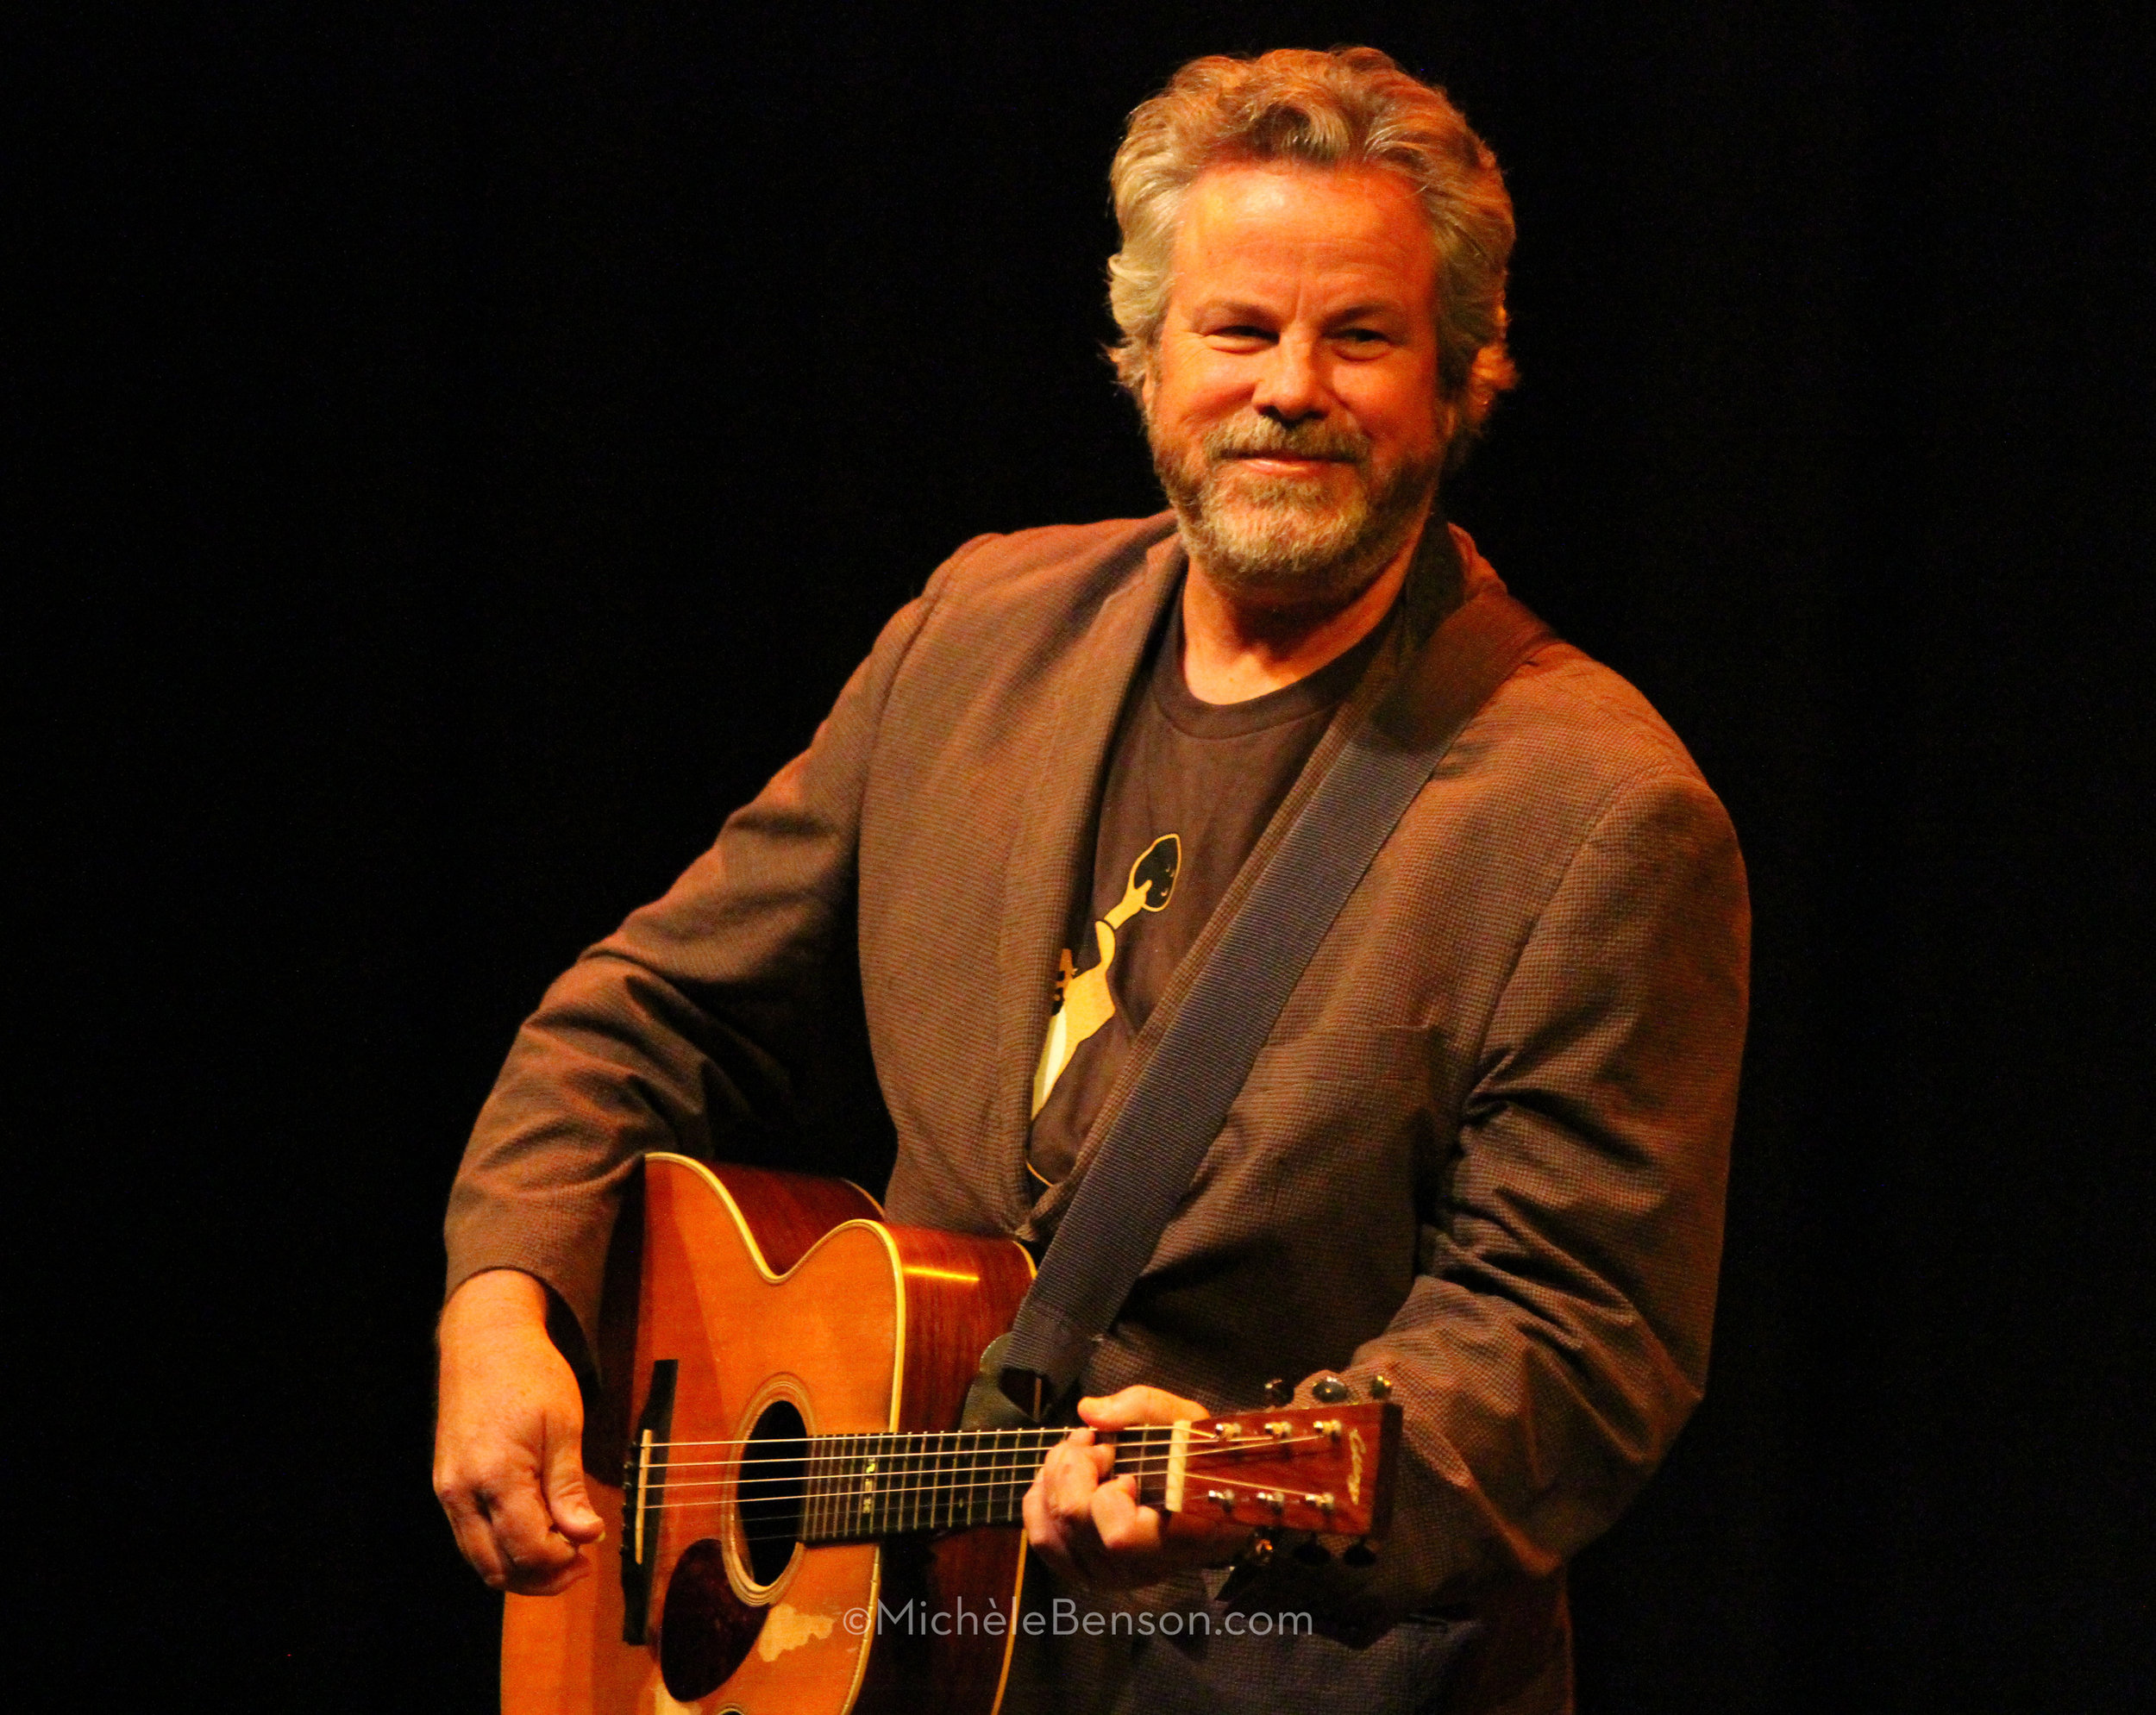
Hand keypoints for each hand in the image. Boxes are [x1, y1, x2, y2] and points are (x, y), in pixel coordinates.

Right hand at [433, 1269, 605, 1594]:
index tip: (592, 1547)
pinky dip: (502, 1548)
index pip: (527, 1548)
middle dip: (541, 1577)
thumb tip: (586, 1536)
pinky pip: (471, 1538)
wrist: (485, 1342)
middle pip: (496, 1568)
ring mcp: (448, 1492)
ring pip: (480, 1560)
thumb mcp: (563, 1426)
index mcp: (495, 1475)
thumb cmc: (531, 1375)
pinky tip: (535, 1531)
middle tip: (580, 1562)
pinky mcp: (446, 1486)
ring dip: (520, 1568)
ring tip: (562, 1551)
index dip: (563, 1561)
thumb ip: (569, 1487)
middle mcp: (461, 1493)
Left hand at [1022, 1385, 1251, 1589]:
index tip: (1126, 1468)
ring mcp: (1108, 1576)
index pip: (1117, 1534)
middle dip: (1074, 1464)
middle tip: (1098, 1445)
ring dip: (1054, 1478)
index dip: (1109, 1492)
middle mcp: (1136, 1567)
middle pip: (1072, 1518)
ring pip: (1049, 1530)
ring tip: (1080, 1457)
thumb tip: (1089, 1411)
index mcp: (1172, 1538)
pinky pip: (1042, 1539)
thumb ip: (1143, 1408)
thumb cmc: (1200, 1466)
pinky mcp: (1086, 1573)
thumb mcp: (1187, 1423)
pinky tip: (1060, 1478)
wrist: (1212, 1512)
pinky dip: (1040, 1501)